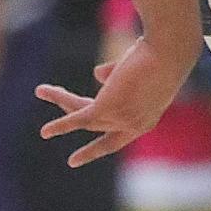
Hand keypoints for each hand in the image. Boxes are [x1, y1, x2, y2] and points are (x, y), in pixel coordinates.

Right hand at [36, 35, 197, 167]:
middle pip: (98, 127)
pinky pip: (76, 117)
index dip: (106, 144)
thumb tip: (96, 74)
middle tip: (73, 161)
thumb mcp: (139, 67)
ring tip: (41, 89)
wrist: (169, 49)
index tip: (92, 153)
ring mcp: (119, 118)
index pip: (123, 135)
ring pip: (82, 115)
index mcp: (147, 117)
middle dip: (85, 143)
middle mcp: (133, 125)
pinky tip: (45, 131)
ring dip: (61, 100)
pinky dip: (59, 124)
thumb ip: (117, 73)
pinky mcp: (105, 107)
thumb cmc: (161, 52)